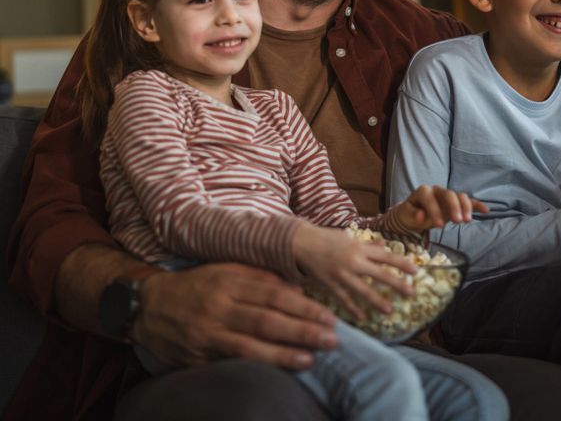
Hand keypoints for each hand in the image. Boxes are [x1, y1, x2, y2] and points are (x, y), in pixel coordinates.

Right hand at [131, 262, 337, 369]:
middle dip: (302, 330)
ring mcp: (209, 334)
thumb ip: (262, 277)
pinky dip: (258, 366)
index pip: (274, 294)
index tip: (328, 315)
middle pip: (268, 320)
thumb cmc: (197, 284)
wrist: (149, 306)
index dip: (303, 306)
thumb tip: (298, 290)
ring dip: (284, 353)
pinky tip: (278, 370)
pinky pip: (232, 362)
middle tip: (332, 338)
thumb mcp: (227, 269)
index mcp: (230, 281)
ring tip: (311, 358)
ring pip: (251, 345)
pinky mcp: (199, 356)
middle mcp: (221, 306)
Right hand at [293, 225, 416, 318]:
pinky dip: (353, 308)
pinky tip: (362, 317)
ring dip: (377, 301)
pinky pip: (344, 299)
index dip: (402, 264)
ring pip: (363, 291)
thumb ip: (367, 244)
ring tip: (389, 310)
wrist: (302, 243)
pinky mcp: (330, 285)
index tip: (416, 271)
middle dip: (396, 284)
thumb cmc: (327, 238)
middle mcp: (353, 261)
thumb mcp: (349, 237)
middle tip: (411, 293)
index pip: (386, 256)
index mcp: (359, 247)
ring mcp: (342, 274)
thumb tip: (384, 245)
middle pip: (379, 274)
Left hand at [394, 185, 488, 232]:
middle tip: (457, 222)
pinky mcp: (455, 203)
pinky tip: (486, 210)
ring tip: (467, 221)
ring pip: (460, 196)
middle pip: (449, 194)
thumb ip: (413, 214)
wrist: (414, 212)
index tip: (438, 226)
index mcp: (424, 191)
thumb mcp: (406, 215)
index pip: (430, 197)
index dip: (434, 210)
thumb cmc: (410, 213)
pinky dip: (476, 205)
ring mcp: (448, 196)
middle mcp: (438, 190)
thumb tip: (421, 216)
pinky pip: (468, 201)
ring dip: (465, 207)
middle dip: (454, 207)